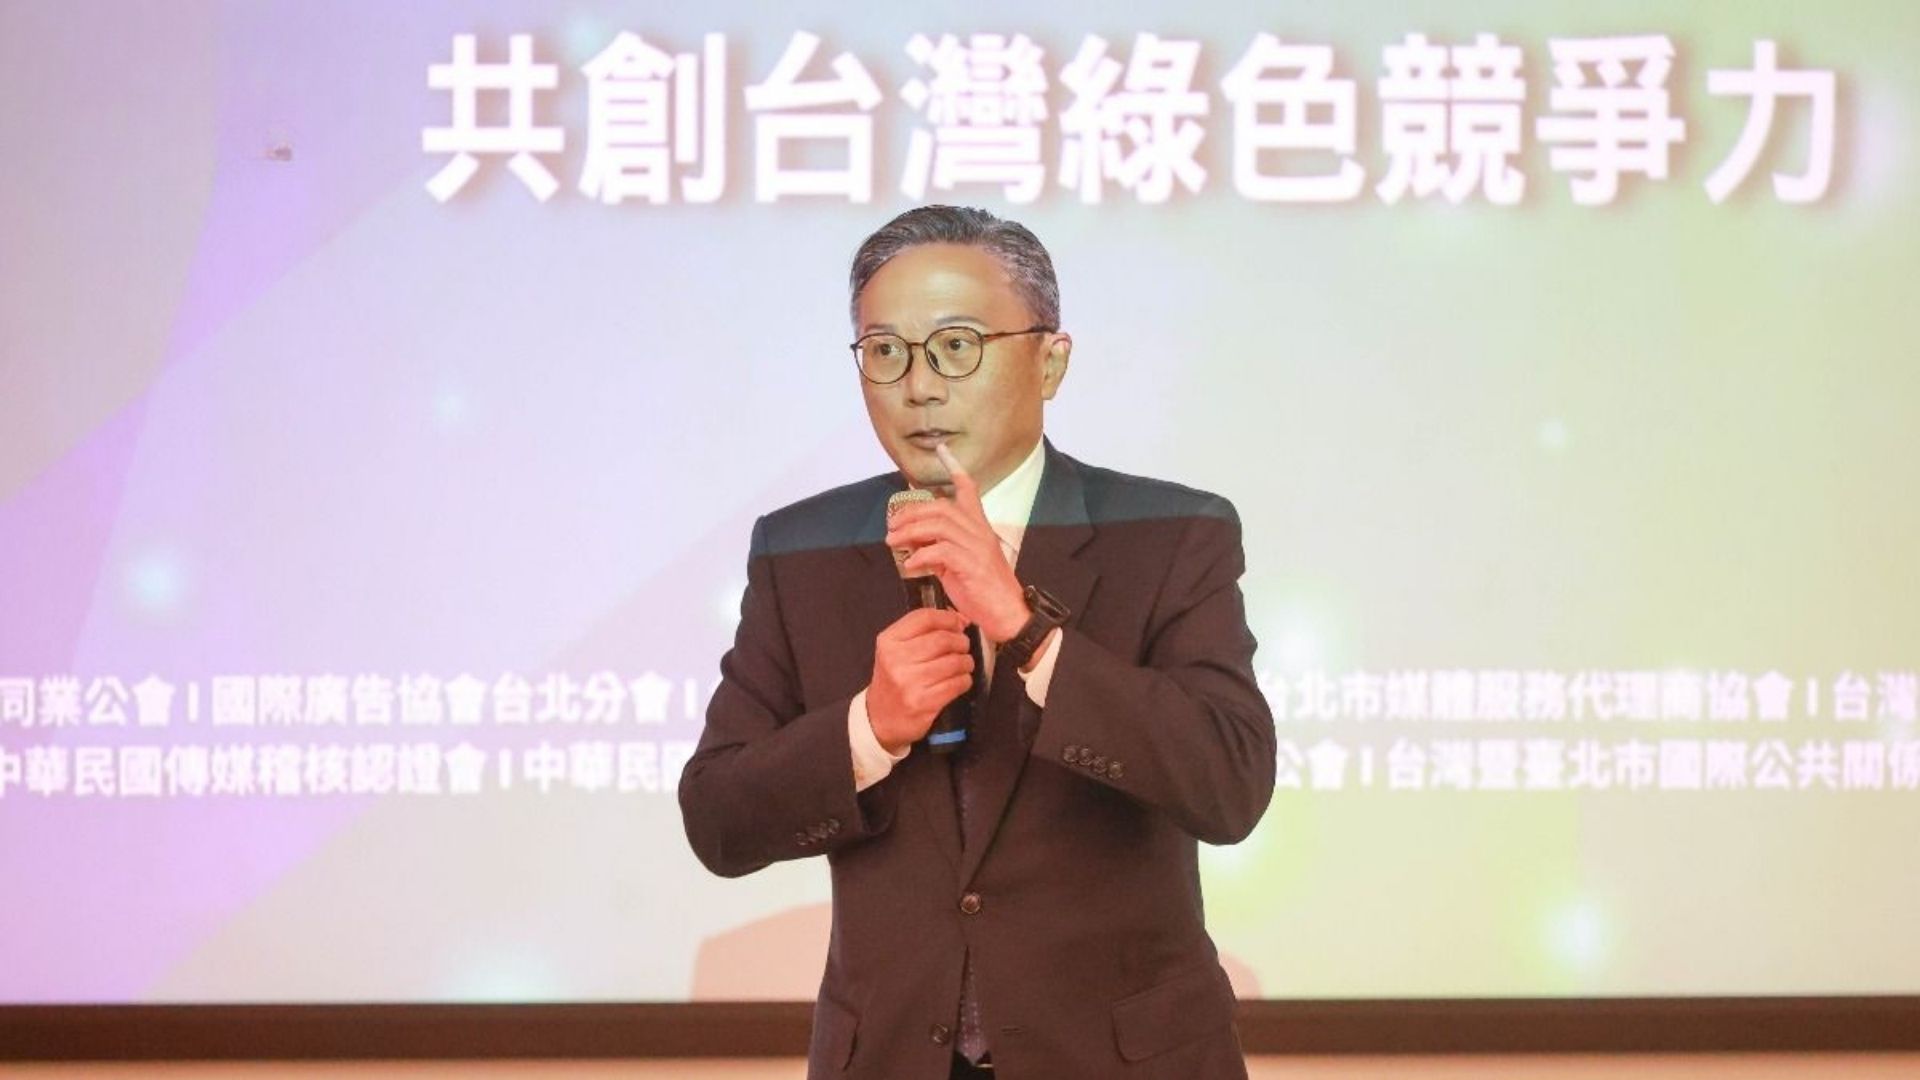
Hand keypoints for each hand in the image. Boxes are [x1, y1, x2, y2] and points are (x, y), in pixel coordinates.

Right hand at [866, 607, 974, 753]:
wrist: (880, 717)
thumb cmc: (894, 678)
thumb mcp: (897, 649)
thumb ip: (925, 630)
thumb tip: (960, 619)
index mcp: (889, 641)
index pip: (925, 617)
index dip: (948, 618)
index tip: (958, 623)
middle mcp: (896, 660)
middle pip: (943, 639)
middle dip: (960, 641)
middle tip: (962, 647)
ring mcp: (910, 682)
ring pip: (954, 661)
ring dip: (966, 661)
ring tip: (963, 664)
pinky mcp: (924, 702)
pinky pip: (957, 683)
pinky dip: (964, 680)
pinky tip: (959, 680)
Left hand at [884, 443, 1030, 642]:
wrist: (1008, 614)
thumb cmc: (984, 592)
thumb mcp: (960, 565)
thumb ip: (941, 550)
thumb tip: (915, 545)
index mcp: (979, 527)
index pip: (969, 488)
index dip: (955, 468)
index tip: (942, 450)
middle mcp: (979, 531)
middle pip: (941, 506)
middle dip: (912, 511)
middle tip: (892, 524)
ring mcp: (976, 546)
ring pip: (938, 524)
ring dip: (910, 531)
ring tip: (892, 542)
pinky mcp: (971, 564)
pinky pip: (940, 551)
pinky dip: (920, 556)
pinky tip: (909, 564)